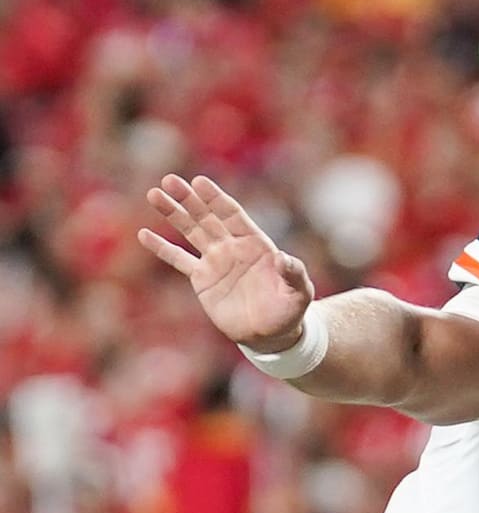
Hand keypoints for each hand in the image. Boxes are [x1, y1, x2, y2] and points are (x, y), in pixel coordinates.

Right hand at [138, 175, 313, 352]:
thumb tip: (283, 259)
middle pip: (207, 217)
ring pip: (191, 232)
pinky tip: (144, 234)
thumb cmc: (290, 309)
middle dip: (189, 199)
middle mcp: (232, 247)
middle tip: (169, 180)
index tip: (199, 182)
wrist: (271, 333)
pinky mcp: (202, 280)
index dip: (216, 198)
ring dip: (173, 213)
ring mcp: (216, 261)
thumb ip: (294, 273)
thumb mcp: (299, 291)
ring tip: (154, 194)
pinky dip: (162, 248)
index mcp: (255, 243)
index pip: (232, 215)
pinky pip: (179, 260)